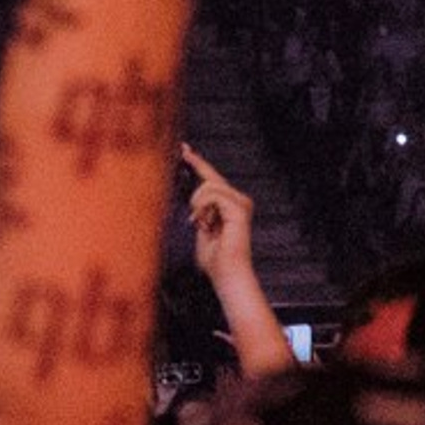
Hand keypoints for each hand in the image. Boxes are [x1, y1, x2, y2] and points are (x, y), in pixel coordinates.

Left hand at [182, 144, 259, 291]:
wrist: (227, 275)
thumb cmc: (214, 259)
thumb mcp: (200, 229)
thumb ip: (198, 212)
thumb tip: (188, 196)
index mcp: (230, 204)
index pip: (211, 178)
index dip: (198, 162)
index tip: (184, 149)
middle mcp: (239, 200)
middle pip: (211, 177)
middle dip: (196, 165)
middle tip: (183, 153)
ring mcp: (241, 203)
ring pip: (209, 186)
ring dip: (196, 203)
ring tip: (197, 222)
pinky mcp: (239, 209)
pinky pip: (213, 195)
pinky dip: (202, 208)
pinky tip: (202, 223)